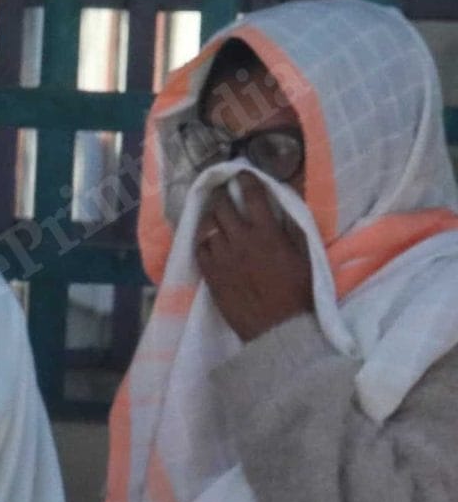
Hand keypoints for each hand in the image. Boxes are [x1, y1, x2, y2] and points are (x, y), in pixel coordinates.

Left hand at [197, 177, 314, 342]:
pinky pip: (199, 251)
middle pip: (223, 208)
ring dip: (210, 218)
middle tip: (222, 192)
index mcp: (267, 232)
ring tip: (213, 215)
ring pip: (207, 228)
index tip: (242, 174)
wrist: (278, 327)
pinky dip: (202, 241)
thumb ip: (288, 229)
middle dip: (222, 195)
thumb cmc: (298, 292)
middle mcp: (241, 241)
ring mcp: (222, 259)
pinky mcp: (211, 276)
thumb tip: (280, 210)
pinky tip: (207, 240)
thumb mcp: (303, 254)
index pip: (253, 196)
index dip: (246, 181)